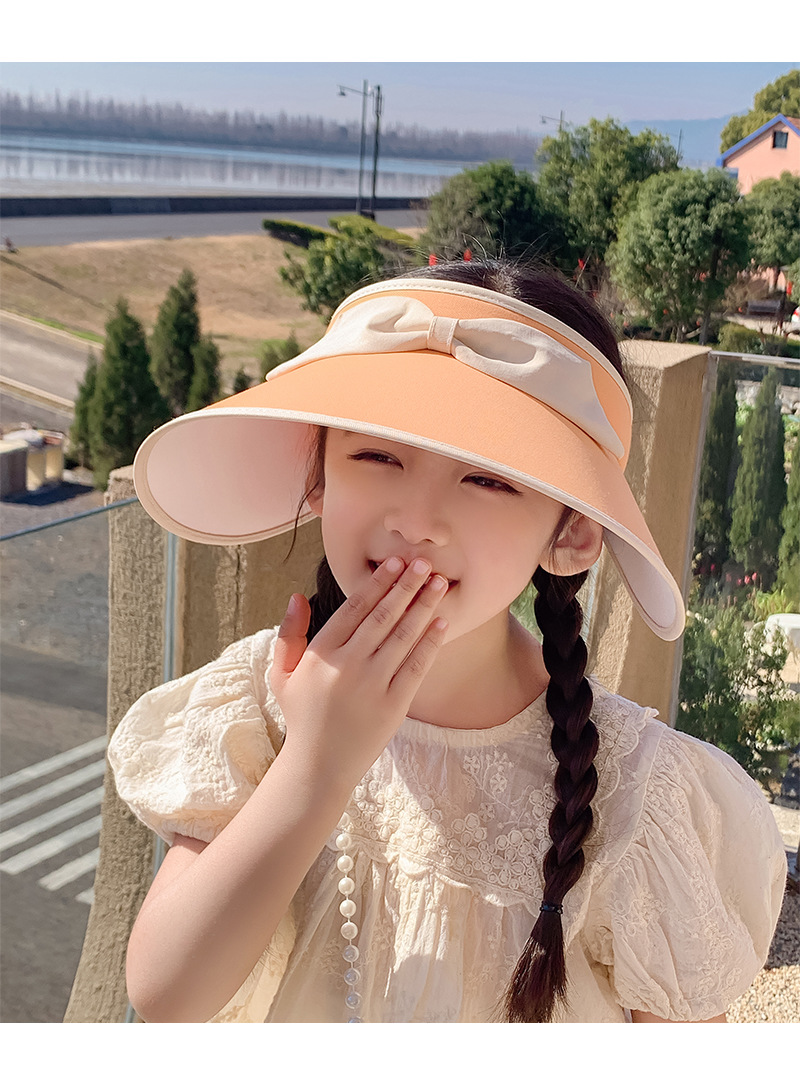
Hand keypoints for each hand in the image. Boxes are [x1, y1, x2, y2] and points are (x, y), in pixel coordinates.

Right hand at [270, 558, 448, 786]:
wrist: (319, 766)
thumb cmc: (302, 715)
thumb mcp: (283, 675)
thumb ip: (289, 634)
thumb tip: (296, 595)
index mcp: (321, 654)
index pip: (354, 608)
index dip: (377, 583)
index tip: (394, 561)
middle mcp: (347, 665)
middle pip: (382, 616)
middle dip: (405, 586)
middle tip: (423, 563)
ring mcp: (372, 686)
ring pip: (402, 637)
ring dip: (423, 607)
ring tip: (439, 584)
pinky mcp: (393, 706)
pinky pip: (416, 668)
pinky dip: (430, 644)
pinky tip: (442, 624)